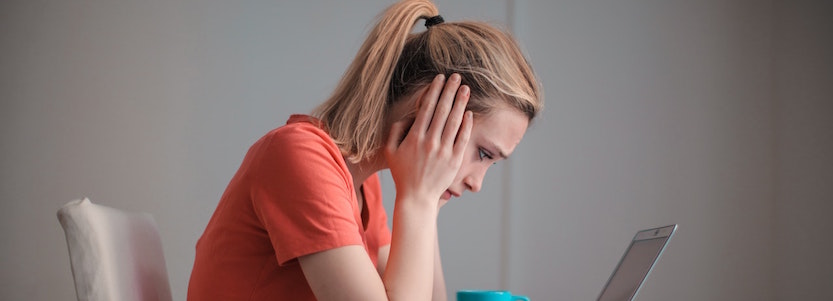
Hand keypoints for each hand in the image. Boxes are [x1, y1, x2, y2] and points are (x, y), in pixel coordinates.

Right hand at [385, 73, 472, 207]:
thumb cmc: (402, 173)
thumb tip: (408, 115)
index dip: (434, 91)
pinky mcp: (454, 160)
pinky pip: (462, 139)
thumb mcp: (390, 151)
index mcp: (414, 137)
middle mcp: (430, 142)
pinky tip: (469, 112)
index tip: (440, 78)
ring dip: (460, 103)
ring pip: (454, 122)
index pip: (426, 108)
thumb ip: (396, 130)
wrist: (417, 197)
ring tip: (466, 89)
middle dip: (450, 91)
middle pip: (442, 110)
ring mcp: (444, 151)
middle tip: (457, 77)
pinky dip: (466, 125)